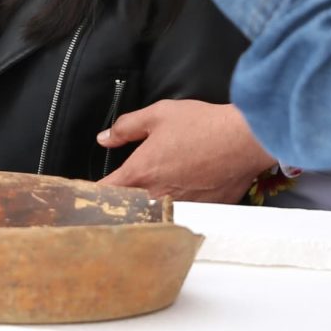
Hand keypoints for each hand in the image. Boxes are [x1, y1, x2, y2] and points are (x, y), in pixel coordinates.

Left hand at [98, 100, 278, 204]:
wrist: (244, 140)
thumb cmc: (203, 125)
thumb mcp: (158, 114)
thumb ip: (126, 127)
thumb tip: (105, 138)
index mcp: (141, 172)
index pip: (105, 192)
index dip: (92, 193)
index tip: (86, 195)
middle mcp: (157, 195)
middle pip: (126, 209)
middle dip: (119, 204)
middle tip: (116, 198)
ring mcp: (180, 207)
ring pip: (153, 215)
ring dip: (146, 209)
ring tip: (148, 201)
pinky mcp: (202, 211)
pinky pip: (180, 215)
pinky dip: (175, 210)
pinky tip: (180, 198)